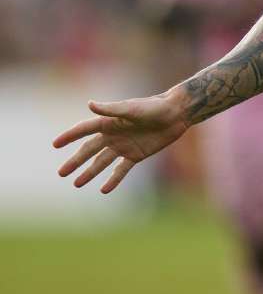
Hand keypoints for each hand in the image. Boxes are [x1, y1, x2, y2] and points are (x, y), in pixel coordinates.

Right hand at [53, 91, 189, 192]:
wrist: (176, 114)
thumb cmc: (154, 107)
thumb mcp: (132, 109)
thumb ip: (111, 109)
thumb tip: (89, 104)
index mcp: (110, 122)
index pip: (84, 130)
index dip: (69, 136)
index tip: (55, 144)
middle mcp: (113, 135)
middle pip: (89, 150)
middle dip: (75, 161)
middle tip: (61, 173)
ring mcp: (124, 146)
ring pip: (102, 162)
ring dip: (90, 172)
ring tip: (77, 184)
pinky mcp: (136, 155)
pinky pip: (121, 170)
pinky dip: (113, 179)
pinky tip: (104, 190)